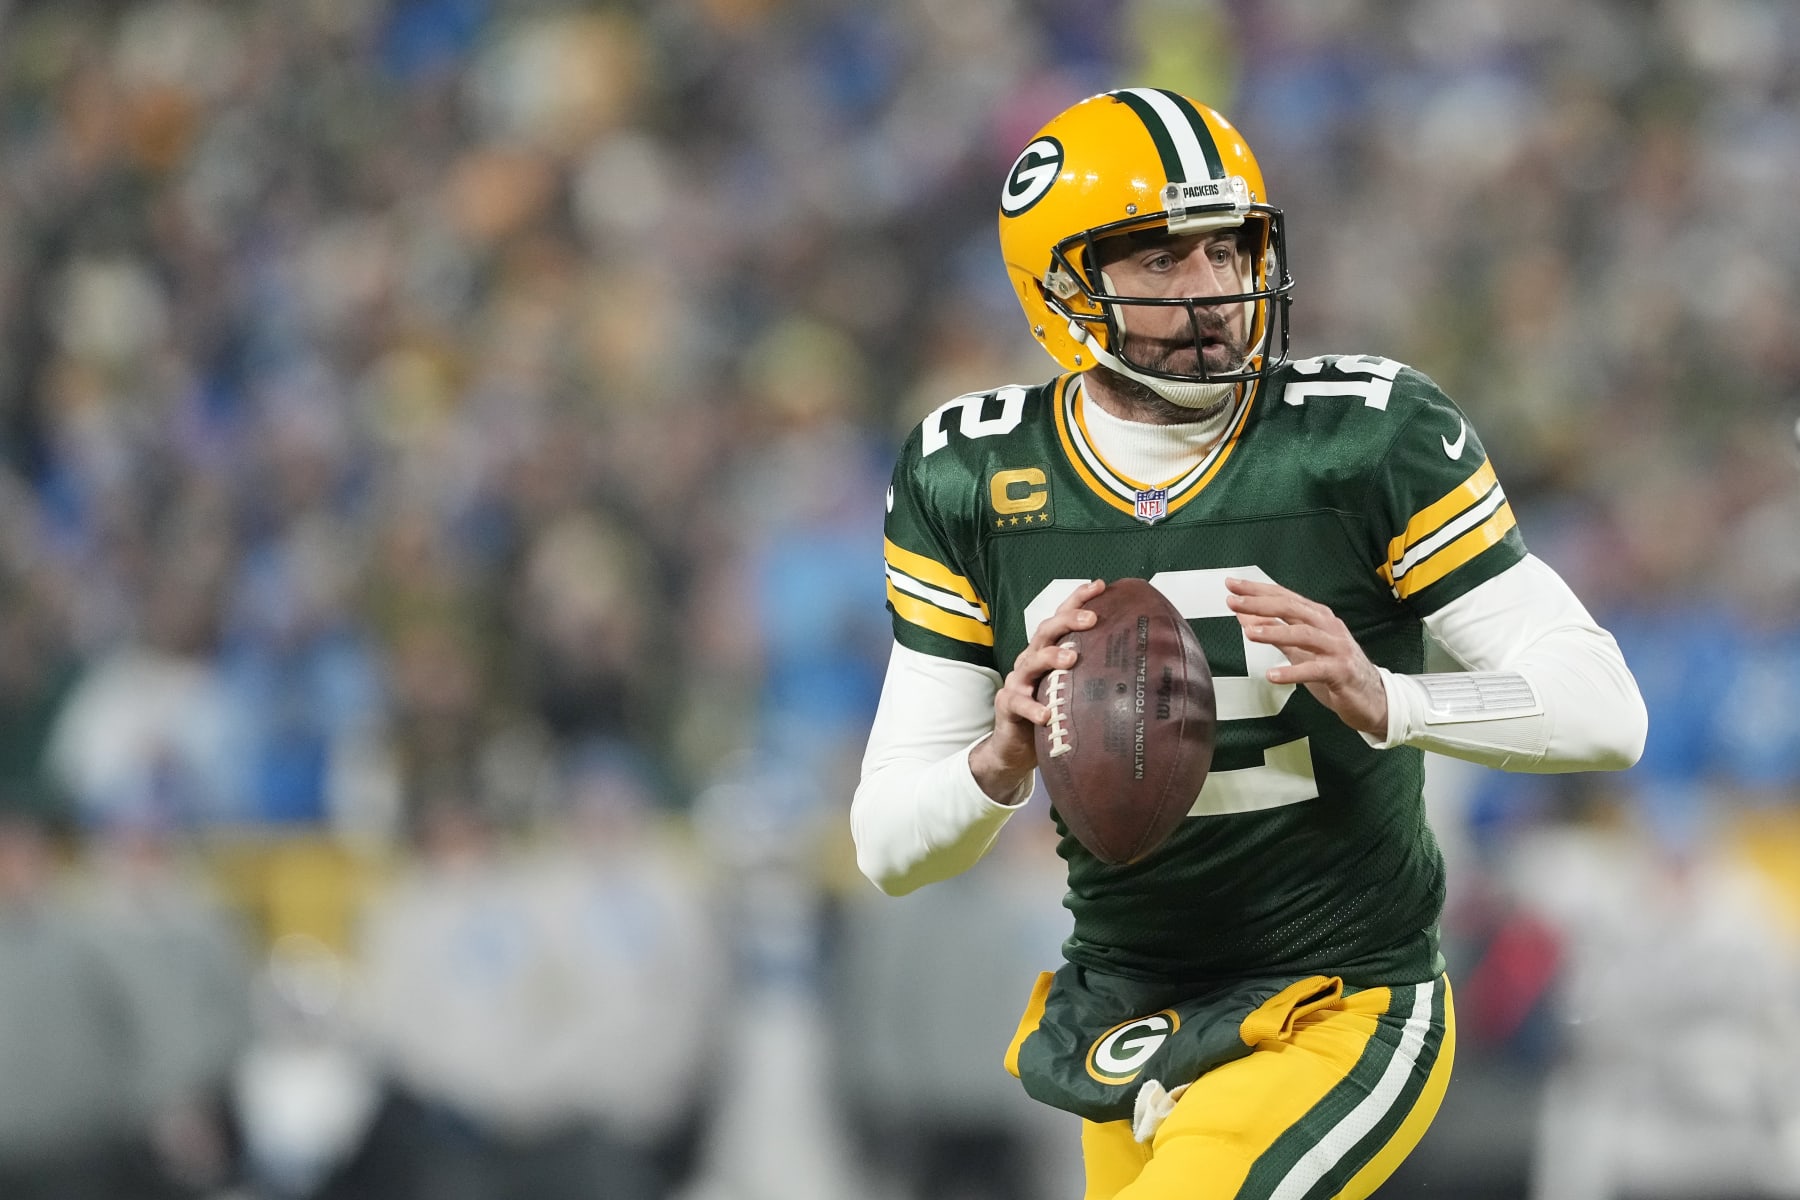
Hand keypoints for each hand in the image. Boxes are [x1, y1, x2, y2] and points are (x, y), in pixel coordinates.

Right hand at [969, 578, 1106, 801]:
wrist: (1015, 747)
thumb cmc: (1052, 713)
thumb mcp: (1073, 690)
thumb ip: (1094, 677)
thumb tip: (1142, 669)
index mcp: (1047, 652)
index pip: (1061, 619)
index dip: (1077, 600)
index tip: (1099, 586)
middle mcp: (1031, 660)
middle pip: (1045, 631)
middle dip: (1068, 620)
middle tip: (1091, 619)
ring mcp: (1018, 681)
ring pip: (1031, 661)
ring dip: (1051, 657)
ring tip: (1072, 658)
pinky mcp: (1009, 705)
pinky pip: (1019, 703)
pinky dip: (1033, 708)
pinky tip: (1046, 714)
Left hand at [1224, 576, 1388, 737]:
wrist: (1371, 697)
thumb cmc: (1333, 669)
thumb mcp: (1299, 648)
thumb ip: (1275, 631)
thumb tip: (1245, 616)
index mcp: (1317, 617)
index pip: (1284, 597)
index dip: (1258, 590)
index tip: (1232, 585)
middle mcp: (1328, 627)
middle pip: (1292, 608)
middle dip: (1261, 603)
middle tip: (1234, 601)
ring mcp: (1336, 648)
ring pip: (1304, 634)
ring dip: (1275, 631)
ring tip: (1250, 633)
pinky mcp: (1341, 672)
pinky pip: (1314, 670)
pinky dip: (1292, 672)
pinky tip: (1272, 675)